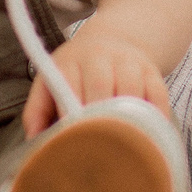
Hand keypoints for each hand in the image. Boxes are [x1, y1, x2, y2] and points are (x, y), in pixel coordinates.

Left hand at [22, 25, 170, 136]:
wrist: (113, 39)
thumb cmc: (77, 71)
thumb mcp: (52, 80)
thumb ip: (37, 110)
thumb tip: (34, 141)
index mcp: (70, 61)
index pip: (69, 88)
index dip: (70, 117)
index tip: (71, 144)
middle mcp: (99, 56)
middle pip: (100, 87)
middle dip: (98, 120)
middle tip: (97, 152)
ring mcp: (128, 62)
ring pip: (130, 91)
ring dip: (127, 121)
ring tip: (122, 150)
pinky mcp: (152, 71)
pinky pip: (157, 96)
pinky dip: (155, 118)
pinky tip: (150, 138)